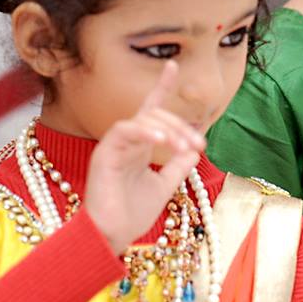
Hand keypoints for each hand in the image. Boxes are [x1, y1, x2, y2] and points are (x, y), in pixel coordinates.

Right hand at [84, 61, 205, 253]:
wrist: (111, 237)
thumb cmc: (131, 214)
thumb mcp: (164, 187)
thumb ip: (177, 167)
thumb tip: (193, 150)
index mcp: (139, 146)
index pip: (150, 109)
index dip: (161, 86)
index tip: (172, 65)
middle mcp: (126, 141)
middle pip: (154, 114)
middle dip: (179, 125)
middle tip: (198, 144)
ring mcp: (114, 146)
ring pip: (142, 119)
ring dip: (168, 129)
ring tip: (182, 146)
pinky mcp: (104, 154)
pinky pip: (124, 131)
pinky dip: (145, 132)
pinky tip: (161, 140)